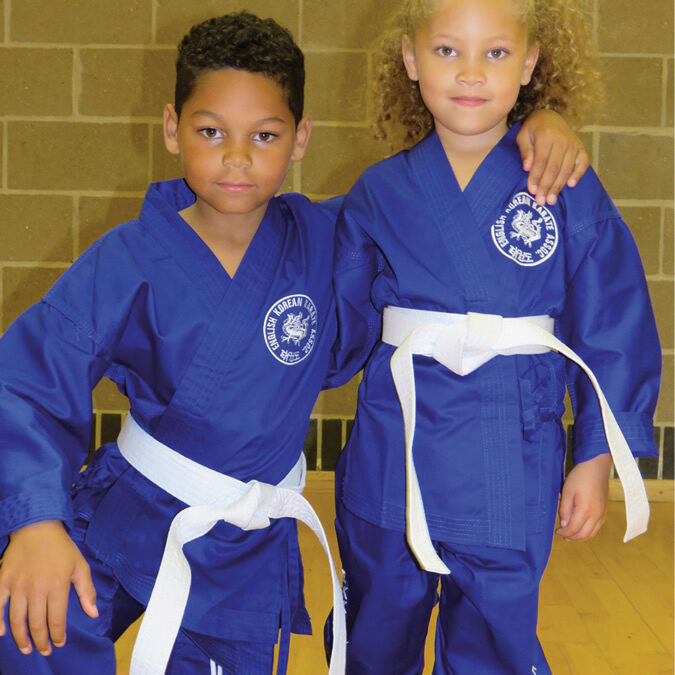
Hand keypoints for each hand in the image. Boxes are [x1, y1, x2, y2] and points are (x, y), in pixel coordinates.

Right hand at [0, 520, 97, 655]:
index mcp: (57, 585)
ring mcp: (17, 585)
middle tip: (43, 651)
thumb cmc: (62, 548)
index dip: (57, 635)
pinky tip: (1, 633)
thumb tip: (93, 613)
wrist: (38, 527)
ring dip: (20, 637)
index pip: (56, 619)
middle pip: (36, 624)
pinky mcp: (2, 581)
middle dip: (40, 642)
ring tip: (26, 648)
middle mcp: (36, 588)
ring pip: (16, 620)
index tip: (59, 644)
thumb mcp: (80, 566)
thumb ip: (87, 591)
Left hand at [516, 110, 588, 205]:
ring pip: (566, 169)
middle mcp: (562, 140)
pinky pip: (583, 162)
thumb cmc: (533, 129)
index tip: (531, 191)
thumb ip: (525, 151)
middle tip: (541, 201)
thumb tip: (527, 167)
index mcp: (546, 136)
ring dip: (559, 186)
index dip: (536, 177)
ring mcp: (573, 144)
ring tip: (551, 200)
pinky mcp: (581, 147)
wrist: (549, 116)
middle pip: (554, 168)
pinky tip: (571, 185)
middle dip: (547, 186)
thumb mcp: (522, 136)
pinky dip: (578, 174)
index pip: (541, 161)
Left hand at [557, 453, 610, 540]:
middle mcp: (596, 515)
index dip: (565, 532)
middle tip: (563, 536)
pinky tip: (582, 529)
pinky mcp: (605, 511)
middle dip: (573, 537)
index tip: (557, 532)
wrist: (596, 467)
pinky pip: (597, 527)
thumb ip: (565, 509)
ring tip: (571, 535)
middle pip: (584, 534)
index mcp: (585, 510)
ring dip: (581, 537)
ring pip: (592, 532)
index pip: (574, 529)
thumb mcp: (567, 492)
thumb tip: (565, 524)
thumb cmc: (580, 477)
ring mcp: (602, 513)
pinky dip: (589, 531)